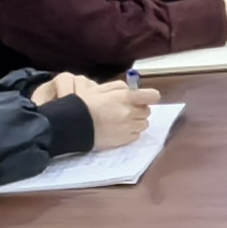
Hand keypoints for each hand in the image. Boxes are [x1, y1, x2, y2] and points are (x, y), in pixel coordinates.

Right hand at [37, 70, 154, 145]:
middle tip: (128, 109)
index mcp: (126, 97)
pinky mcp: (125, 139)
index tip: (148, 97)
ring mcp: (129, 127)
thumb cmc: (85, 105)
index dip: (150, 96)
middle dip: (140, 109)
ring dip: (137, 121)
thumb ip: (119, 88)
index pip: (151, 96)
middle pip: (147, 111)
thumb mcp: (101, 89)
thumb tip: (132, 89)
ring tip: (124, 120)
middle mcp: (130, 112)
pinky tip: (120, 129)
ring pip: (144, 124)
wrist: (75, 125)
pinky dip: (132, 132)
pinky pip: (136, 135)